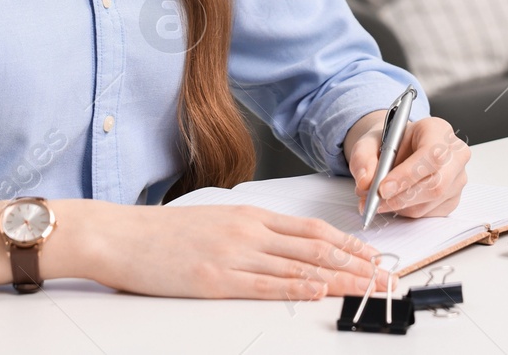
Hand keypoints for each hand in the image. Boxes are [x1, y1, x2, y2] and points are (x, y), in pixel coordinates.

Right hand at [90, 201, 395, 299]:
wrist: (121, 235)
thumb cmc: (164, 233)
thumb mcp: (216, 221)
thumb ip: (251, 232)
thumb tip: (285, 248)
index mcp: (251, 216)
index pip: (313, 230)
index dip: (349, 244)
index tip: (374, 257)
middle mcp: (249, 231)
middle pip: (315, 248)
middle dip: (356, 264)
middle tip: (386, 277)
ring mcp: (233, 255)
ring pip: (298, 267)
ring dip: (338, 279)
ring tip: (367, 288)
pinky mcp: (215, 279)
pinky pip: (264, 285)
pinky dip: (296, 289)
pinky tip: (319, 292)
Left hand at [346, 114, 470, 219]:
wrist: (400, 150)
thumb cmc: (390, 143)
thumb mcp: (369, 142)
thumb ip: (363, 158)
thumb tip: (365, 183)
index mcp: (438, 130)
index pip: (431, 155)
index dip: (407, 175)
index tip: (382, 188)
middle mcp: (455, 155)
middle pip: (437, 184)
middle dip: (401, 197)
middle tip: (375, 201)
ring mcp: (458, 179)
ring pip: (431, 202)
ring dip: (400, 206)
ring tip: (378, 199)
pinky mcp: (453, 199)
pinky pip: (430, 213)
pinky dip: (407, 211)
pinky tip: (396, 199)